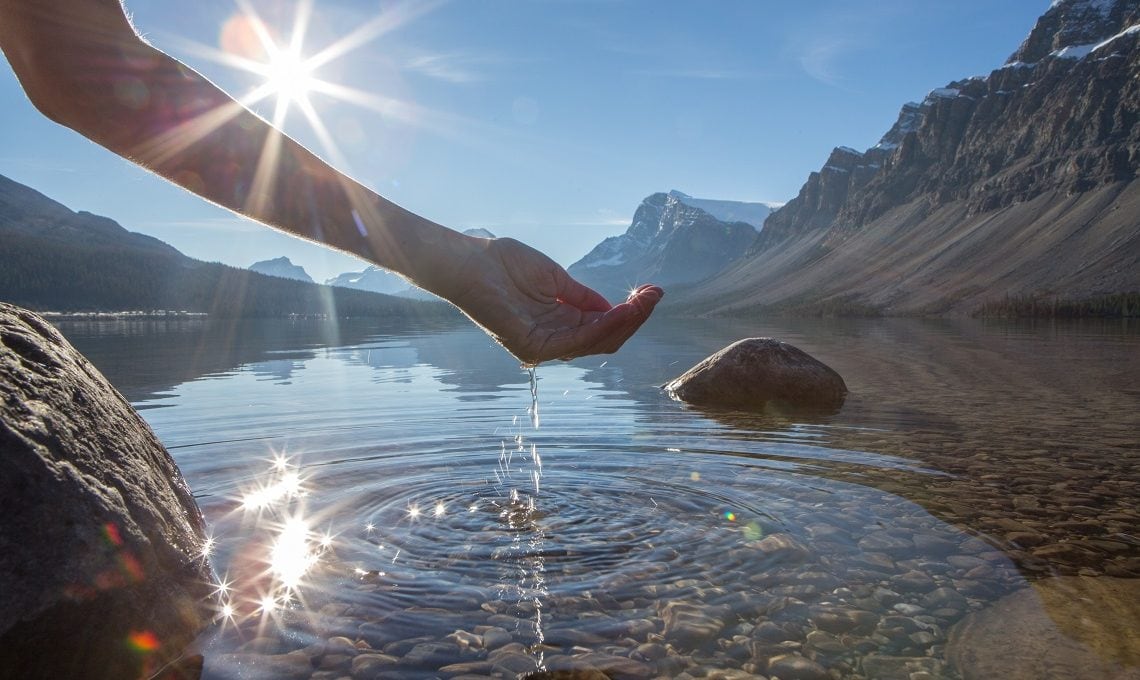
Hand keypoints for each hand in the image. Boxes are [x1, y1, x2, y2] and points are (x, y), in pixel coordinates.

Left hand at [444, 237, 662, 364]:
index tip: (651, 292)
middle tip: (655, 296)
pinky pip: (576, 341)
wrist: (470, 262)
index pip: (602, 326)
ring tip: (644, 302)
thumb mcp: (556, 279)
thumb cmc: (504, 265)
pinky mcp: (533, 347)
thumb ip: (583, 296)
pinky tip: (621, 311)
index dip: (628, 312)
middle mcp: (553, 339)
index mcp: (558, 323)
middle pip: (604, 338)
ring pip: (596, 342)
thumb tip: (614, 307)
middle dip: (633, 318)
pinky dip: (602, 327)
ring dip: (624, 322)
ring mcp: (543, 346)